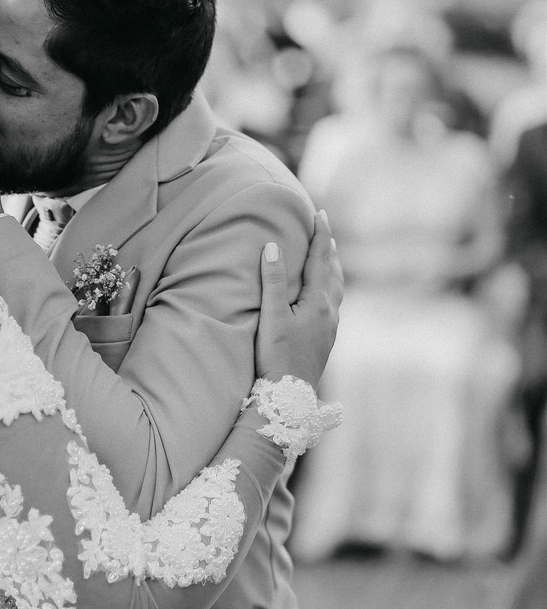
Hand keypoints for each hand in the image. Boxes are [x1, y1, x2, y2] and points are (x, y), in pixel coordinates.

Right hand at [255, 210, 343, 386]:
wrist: (291, 395)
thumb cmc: (276, 356)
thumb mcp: (271, 316)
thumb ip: (272, 281)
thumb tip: (274, 246)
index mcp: (318, 302)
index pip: (320, 260)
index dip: (320, 235)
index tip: (320, 213)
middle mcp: (330, 311)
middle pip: (333, 271)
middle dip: (328, 248)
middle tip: (325, 228)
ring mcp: (330, 326)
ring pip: (336, 287)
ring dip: (332, 267)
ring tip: (328, 255)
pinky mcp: (326, 338)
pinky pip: (334, 301)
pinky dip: (330, 285)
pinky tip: (324, 293)